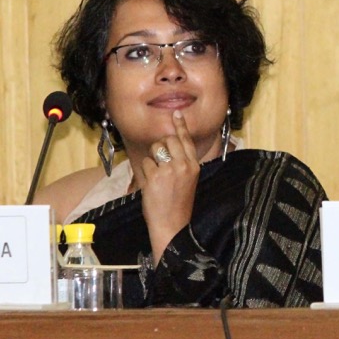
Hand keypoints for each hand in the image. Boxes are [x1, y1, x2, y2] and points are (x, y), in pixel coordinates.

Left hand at [140, 110, 199, 264]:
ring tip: (156, 176)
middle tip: (160, 160)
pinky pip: (145, 163)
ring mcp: (169, 170)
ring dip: (152, 159)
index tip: (176, 113)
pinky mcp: (155, 176)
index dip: (180, 126)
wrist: (172, 225)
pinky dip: (145, 172)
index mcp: (193, 166)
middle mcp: (183, 165)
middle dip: (161, 146)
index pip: (186, 140)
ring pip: (156, 148)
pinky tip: (150, 185)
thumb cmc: (178, 204)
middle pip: (168, 140)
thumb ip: (182, 163)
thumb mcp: (188, 180)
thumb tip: (168, 146)